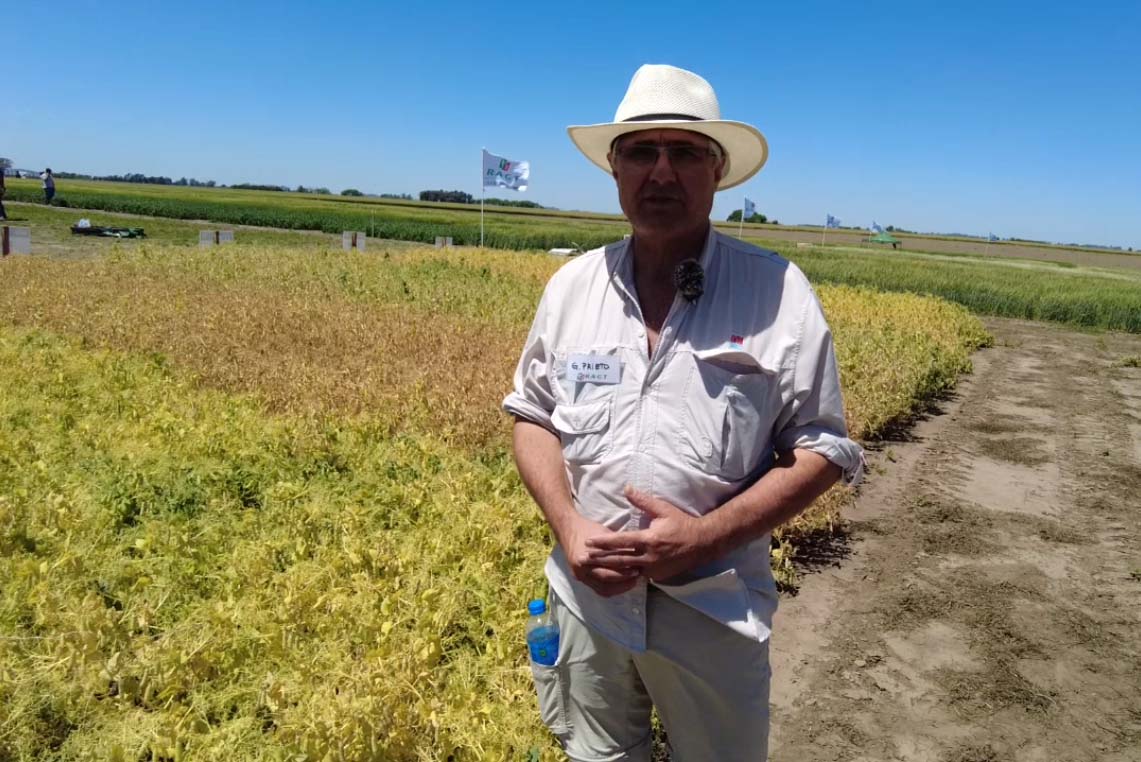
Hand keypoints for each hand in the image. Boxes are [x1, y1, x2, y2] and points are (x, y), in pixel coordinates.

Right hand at [560, 514, 640, 597]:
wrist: (568, 529)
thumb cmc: (589, 528)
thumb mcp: (604, 533)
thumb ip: (617, 545)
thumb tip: (636, 553)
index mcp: (587, 555)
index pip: (609, 565)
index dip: (625, 569)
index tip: (638, 567)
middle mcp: (581, 568)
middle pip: (606, 578)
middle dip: (624, 579)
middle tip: (638, 575)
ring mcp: (580, 575)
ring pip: (602, 589)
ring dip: (619, 588)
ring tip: (632, 582)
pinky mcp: (581, 578)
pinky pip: (598, 589)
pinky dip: (611, 589)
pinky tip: (621, 585)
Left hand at [584, 486, 710, 581]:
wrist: (701, 544)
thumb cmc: (681, 524)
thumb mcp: (663, 509)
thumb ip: (643, 501)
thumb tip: (626, 488)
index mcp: (649, 539)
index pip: (621, 541)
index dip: (603, 542)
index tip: (589, 542)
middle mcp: (649, 556)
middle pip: (619, 559)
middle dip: (600, 558)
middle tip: (583, 558)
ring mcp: (653, 569)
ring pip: (626, 570)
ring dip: (609, 569)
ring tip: (593, 568)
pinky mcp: (657, 576)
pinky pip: (637, 575)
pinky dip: (624, 574)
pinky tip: (612, 575)